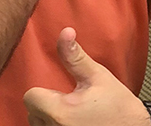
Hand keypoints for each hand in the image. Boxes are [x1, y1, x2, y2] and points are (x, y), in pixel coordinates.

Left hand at [23, 28, 149, 125]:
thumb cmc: (119, 107)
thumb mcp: (98, 76)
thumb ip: (75, 57)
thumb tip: (65, 33)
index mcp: (60, 111)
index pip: (30, 97)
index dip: (43, 90)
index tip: (60, 90)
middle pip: (32, 112)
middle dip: (46, 104)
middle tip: (69, 101)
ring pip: (39, 124)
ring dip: (49, 118)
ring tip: (71, 113)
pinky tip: (72, 122)